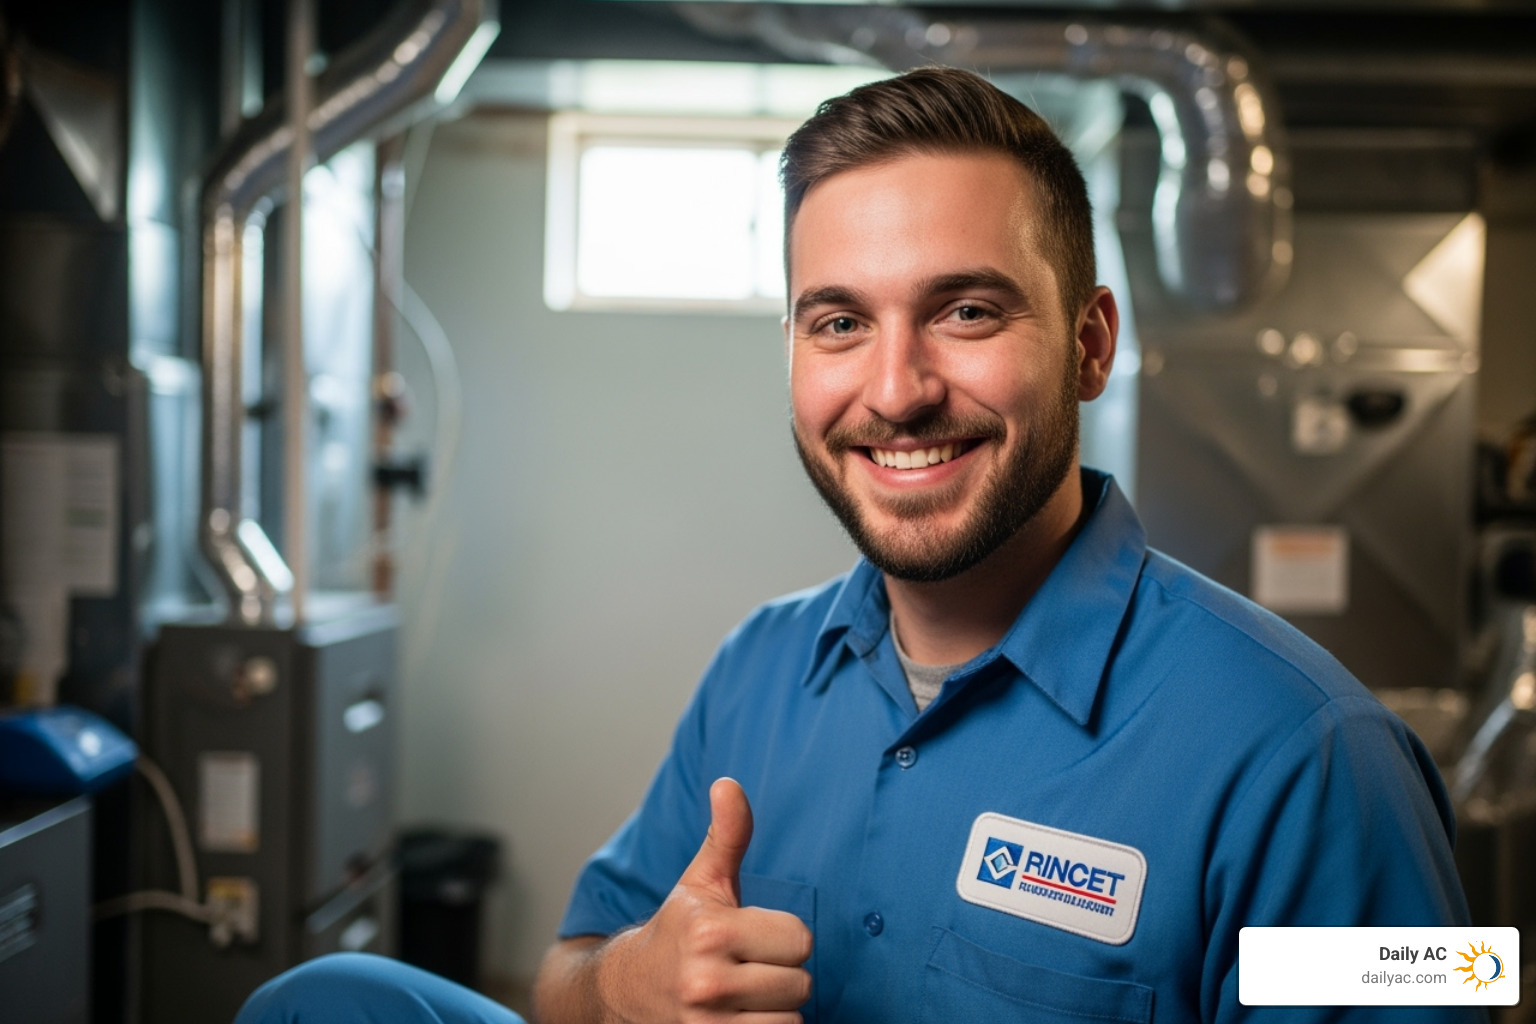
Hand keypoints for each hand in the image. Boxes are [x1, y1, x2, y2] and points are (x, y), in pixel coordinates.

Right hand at [596, 778, 813, 1022]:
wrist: (626, 991)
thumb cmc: (676, 931)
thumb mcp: (701, 882)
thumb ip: (726, 836)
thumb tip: (729, 785)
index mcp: (709, 932)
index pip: (800, 940)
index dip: (783, 936)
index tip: (754, 937)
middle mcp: (706, 982)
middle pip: (800, 983)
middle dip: (781, 974)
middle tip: (747, 967)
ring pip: (791, 1019)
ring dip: (775, 1009)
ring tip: (742, 995)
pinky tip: (740, 1017)